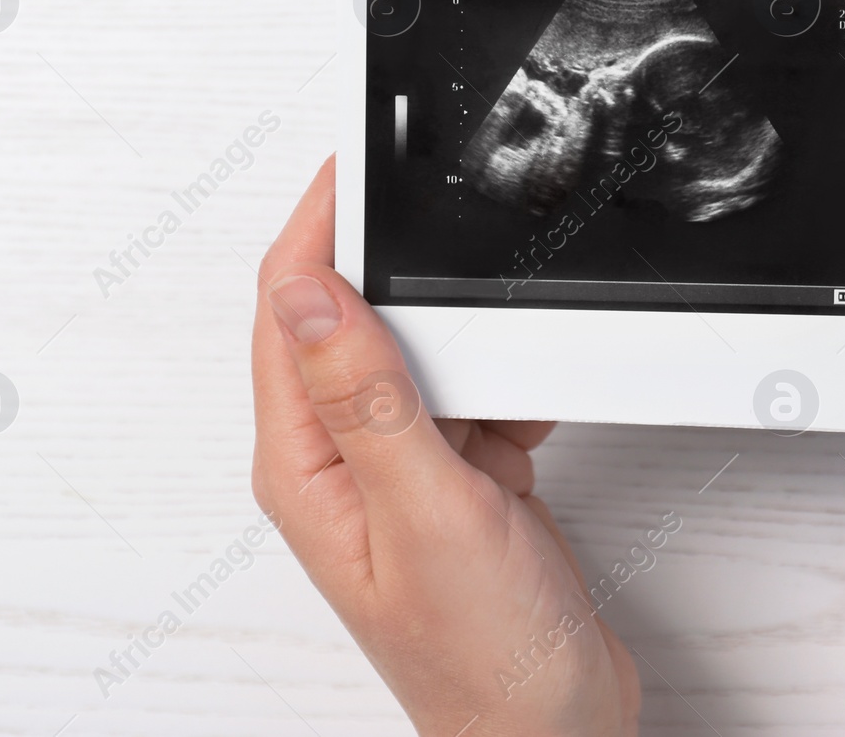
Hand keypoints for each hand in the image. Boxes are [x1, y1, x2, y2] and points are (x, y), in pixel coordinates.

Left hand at [250, 157, 639, 735]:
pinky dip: (510, 388)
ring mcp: (402, 467)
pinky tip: (531, 414)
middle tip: (453, 233)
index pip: (290, 308)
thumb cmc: (483, 655)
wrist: (554, 730)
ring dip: (470, 340)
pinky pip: (475, 394)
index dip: (318, 226)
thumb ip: (367, 397)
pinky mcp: (457, 477)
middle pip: (355, 317)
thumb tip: (308, 292)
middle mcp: (343, 459)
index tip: (360, 164)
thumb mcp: (427, 511)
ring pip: (423, 352)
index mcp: (307, 463)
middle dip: (408, 274)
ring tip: (506, 355)